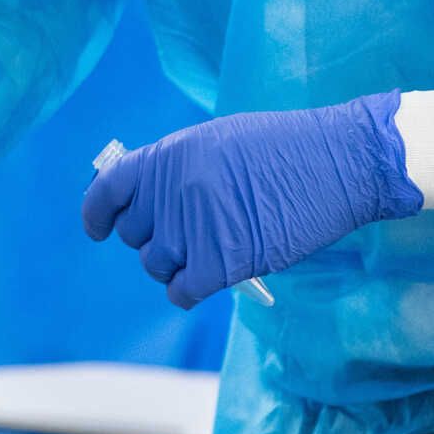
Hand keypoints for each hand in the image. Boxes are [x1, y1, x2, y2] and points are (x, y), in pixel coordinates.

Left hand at [81, 94, 424, 307]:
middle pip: (135, 236)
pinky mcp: (219, 265)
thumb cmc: (286, 148)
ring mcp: (191, 231)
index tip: (99, 230)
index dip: (97, 214)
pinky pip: (182, 292)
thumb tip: (152, 203)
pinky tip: (212, 279)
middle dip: (156, 238)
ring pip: (157, 266)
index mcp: (165, 157)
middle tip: (193, 234)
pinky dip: (191, 291)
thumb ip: (177, 170)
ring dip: (178, 265)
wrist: (336, 162)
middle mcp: (168, 194)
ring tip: (213, 251)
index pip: (106, 192)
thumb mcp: (217, 142)